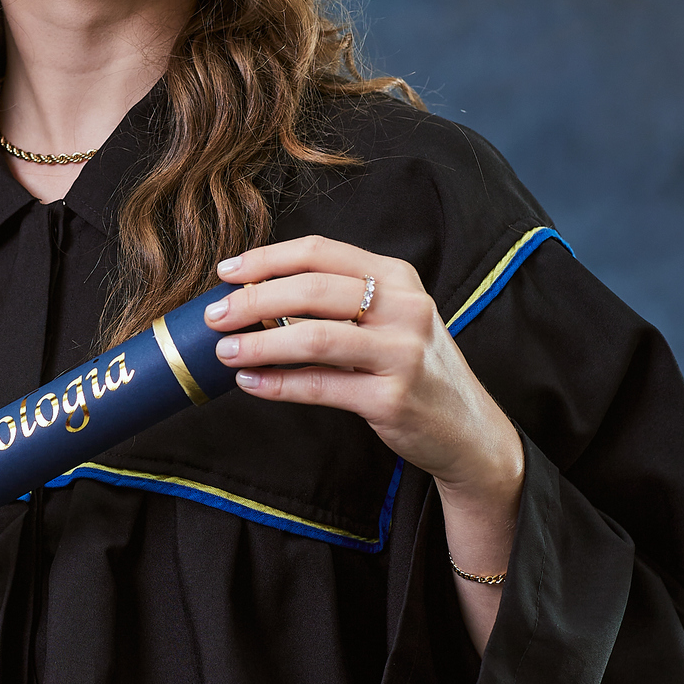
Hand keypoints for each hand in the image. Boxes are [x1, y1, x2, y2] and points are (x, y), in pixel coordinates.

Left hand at [205, 236, 521, 496]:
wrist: (469, 432)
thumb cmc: (414, 370)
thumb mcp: (390, 321)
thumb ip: (339, 303)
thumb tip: (257, 298)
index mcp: (398, 278)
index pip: (320, 252)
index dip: (267, 258)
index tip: (227, 271)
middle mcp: (404, 308)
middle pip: (311, 289)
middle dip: (253, 299)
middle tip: (214, 314)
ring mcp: (402, 353)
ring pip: (314, 337)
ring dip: (259, 342)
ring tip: (224, 350)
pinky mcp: (393, 399)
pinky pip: (321, 386)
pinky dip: (278, 383)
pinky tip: (249, 382)